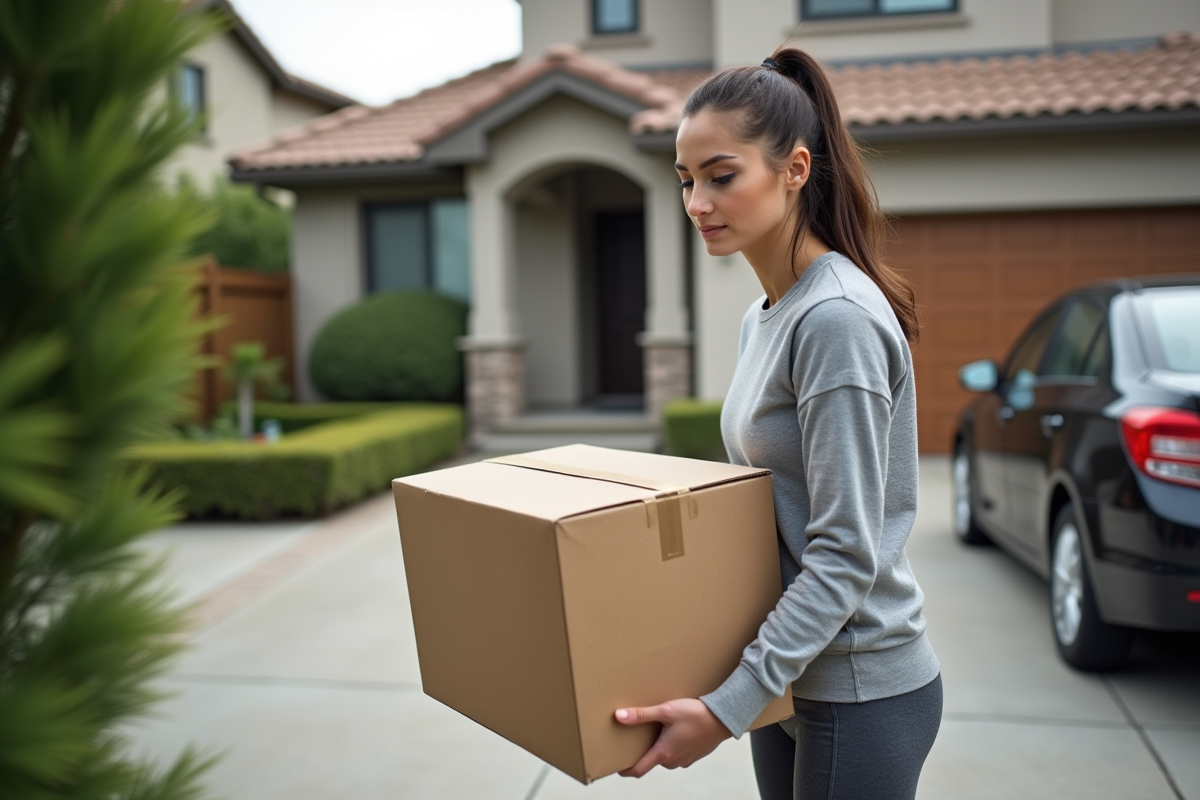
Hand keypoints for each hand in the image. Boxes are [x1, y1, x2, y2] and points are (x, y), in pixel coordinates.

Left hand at [614, 698, 731, 777]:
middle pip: (651, 760)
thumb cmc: (696, 714)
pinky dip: (672, 745)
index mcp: (664, 753)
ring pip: (665, 757)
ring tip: (658, 729)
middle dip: (644, 750)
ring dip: (660, 746)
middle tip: (639, 734)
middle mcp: (673, 761)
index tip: (616, 766)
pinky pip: (677, 754)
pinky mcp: (693, 756)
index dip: (625, 770)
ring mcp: (685, 760)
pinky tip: (675, 730)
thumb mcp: (666, 710)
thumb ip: (641, 715)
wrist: (724, 717)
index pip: (639, 770)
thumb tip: (619, 716)